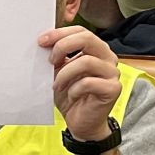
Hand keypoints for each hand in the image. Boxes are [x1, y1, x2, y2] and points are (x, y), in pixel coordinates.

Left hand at [41, 26, 121, 142]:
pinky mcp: (113, 89)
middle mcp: (108, 58)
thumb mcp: (60, 73)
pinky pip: (89, 82)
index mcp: (96, 50)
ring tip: (57, 84)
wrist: (81, 123)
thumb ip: (57, 58)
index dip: (60, 33)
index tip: (41, 41)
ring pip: (86, 61)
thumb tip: (43, 44)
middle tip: (50, 60)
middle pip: (88, 38)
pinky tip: (71, 96)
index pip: (81, 31)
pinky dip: (74, 89)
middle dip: (63, 46)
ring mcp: (112, 73)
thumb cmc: (71, 96)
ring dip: (65, 73)